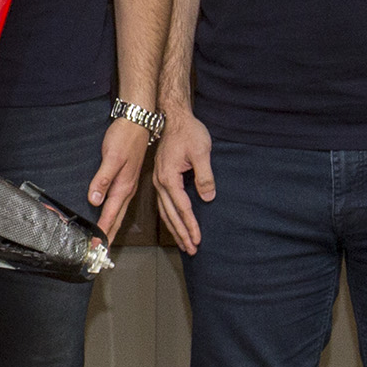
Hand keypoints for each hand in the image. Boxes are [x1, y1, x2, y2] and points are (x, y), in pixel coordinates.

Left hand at [89, 115, 150, 243]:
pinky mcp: (127, 179)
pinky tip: (112, 216)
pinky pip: (121, 203)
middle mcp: (127, 189)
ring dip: (113, 227)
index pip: (110, 214)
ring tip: (105, 239)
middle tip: (100, 250)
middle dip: (109, 235)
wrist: (138, 122)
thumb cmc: (124, 137)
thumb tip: (95, 199)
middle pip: (117, 218)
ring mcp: (129, 185)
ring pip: (120, 212)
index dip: (103, 231)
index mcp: (123, 186)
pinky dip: (115, 214)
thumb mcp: (111, 157)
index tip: (97, 245)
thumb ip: (102, 179)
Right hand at [152, 107, 215, 254]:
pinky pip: (163, 203)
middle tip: (191, 249)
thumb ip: (204, 175)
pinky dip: (170, 217)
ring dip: (174, 229)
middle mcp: (160, 182)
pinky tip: (175, 225)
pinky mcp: (161, 178)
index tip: (198, 239)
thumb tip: (208, 196)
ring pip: (164, 211)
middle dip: (181, 233)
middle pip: (170, 214)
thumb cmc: (188, 132)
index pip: (182, 207)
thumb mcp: (202, 152)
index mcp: (169, 177)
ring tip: (184, 243)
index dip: (191, 225)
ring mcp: (158, 181)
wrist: (173, 117)